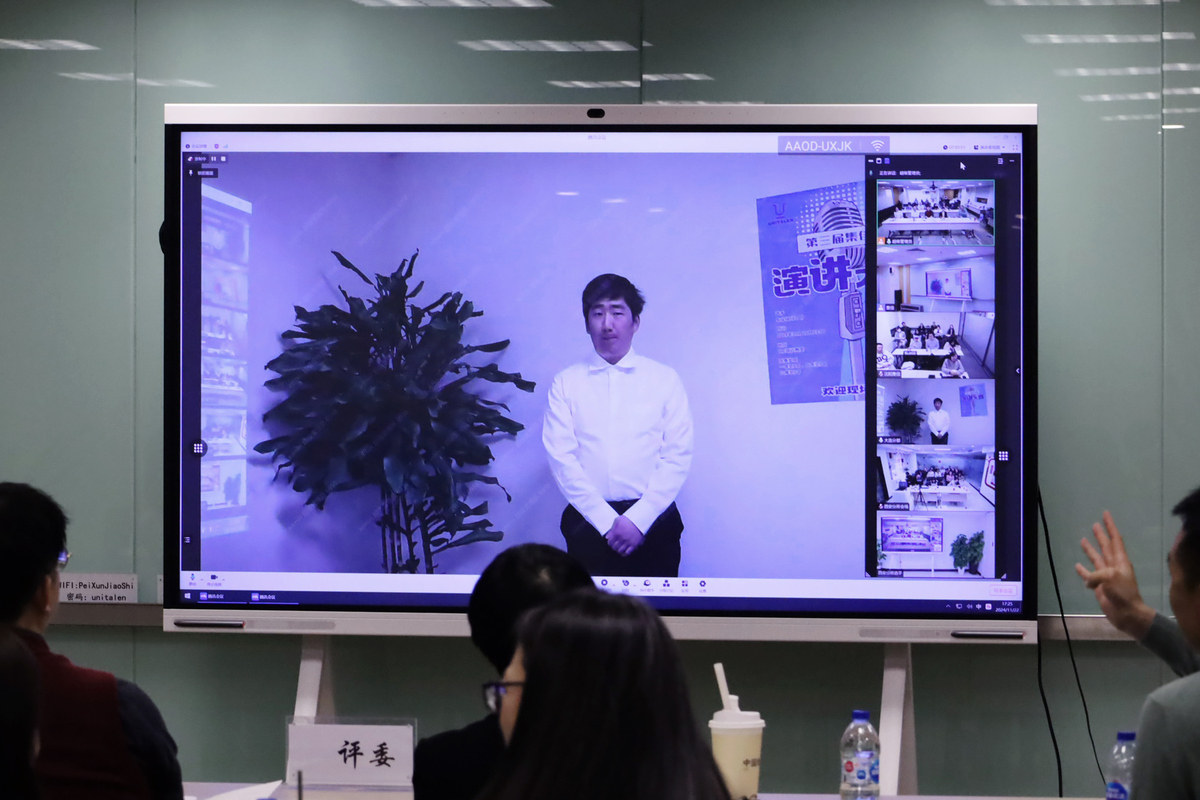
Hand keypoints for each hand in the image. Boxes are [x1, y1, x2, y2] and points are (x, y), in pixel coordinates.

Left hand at [605, 516, 643, 555]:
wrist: (639, 520)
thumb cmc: (628, 519)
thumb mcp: (618, 520)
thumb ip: (612, 528)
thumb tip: (607, 537)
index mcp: (616, 533)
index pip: (610, 542)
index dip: (610, 543)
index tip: (611, 543)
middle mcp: (621, 539)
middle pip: (615, 547)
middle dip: (614, 547)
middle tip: (616, 546)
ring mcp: (628, 542)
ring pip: (620, 551)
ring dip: (619, 550)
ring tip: (620, 549)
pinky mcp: (634, 545)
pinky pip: (628, 552)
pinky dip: (625, 554)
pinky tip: (624, 552)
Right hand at [1075, 511, 1154, 639]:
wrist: (1128, 614)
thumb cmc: (1123, 593)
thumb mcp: (1110, 578)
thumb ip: (1096, 574)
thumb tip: (1087, 579)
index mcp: (1120, 561)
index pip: (1115, 539)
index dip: (1110, 527)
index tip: (1105, 514)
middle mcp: (1113, 566)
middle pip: (1106, 546)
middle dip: (1101, 535)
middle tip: (1095, 524)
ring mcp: (1106, 576)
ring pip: (1097, 559)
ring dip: (1090, 550)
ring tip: (1082, 540)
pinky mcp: (1100, 586)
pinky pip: (1089, 575)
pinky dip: (1083, 571)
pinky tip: (1077, 566)